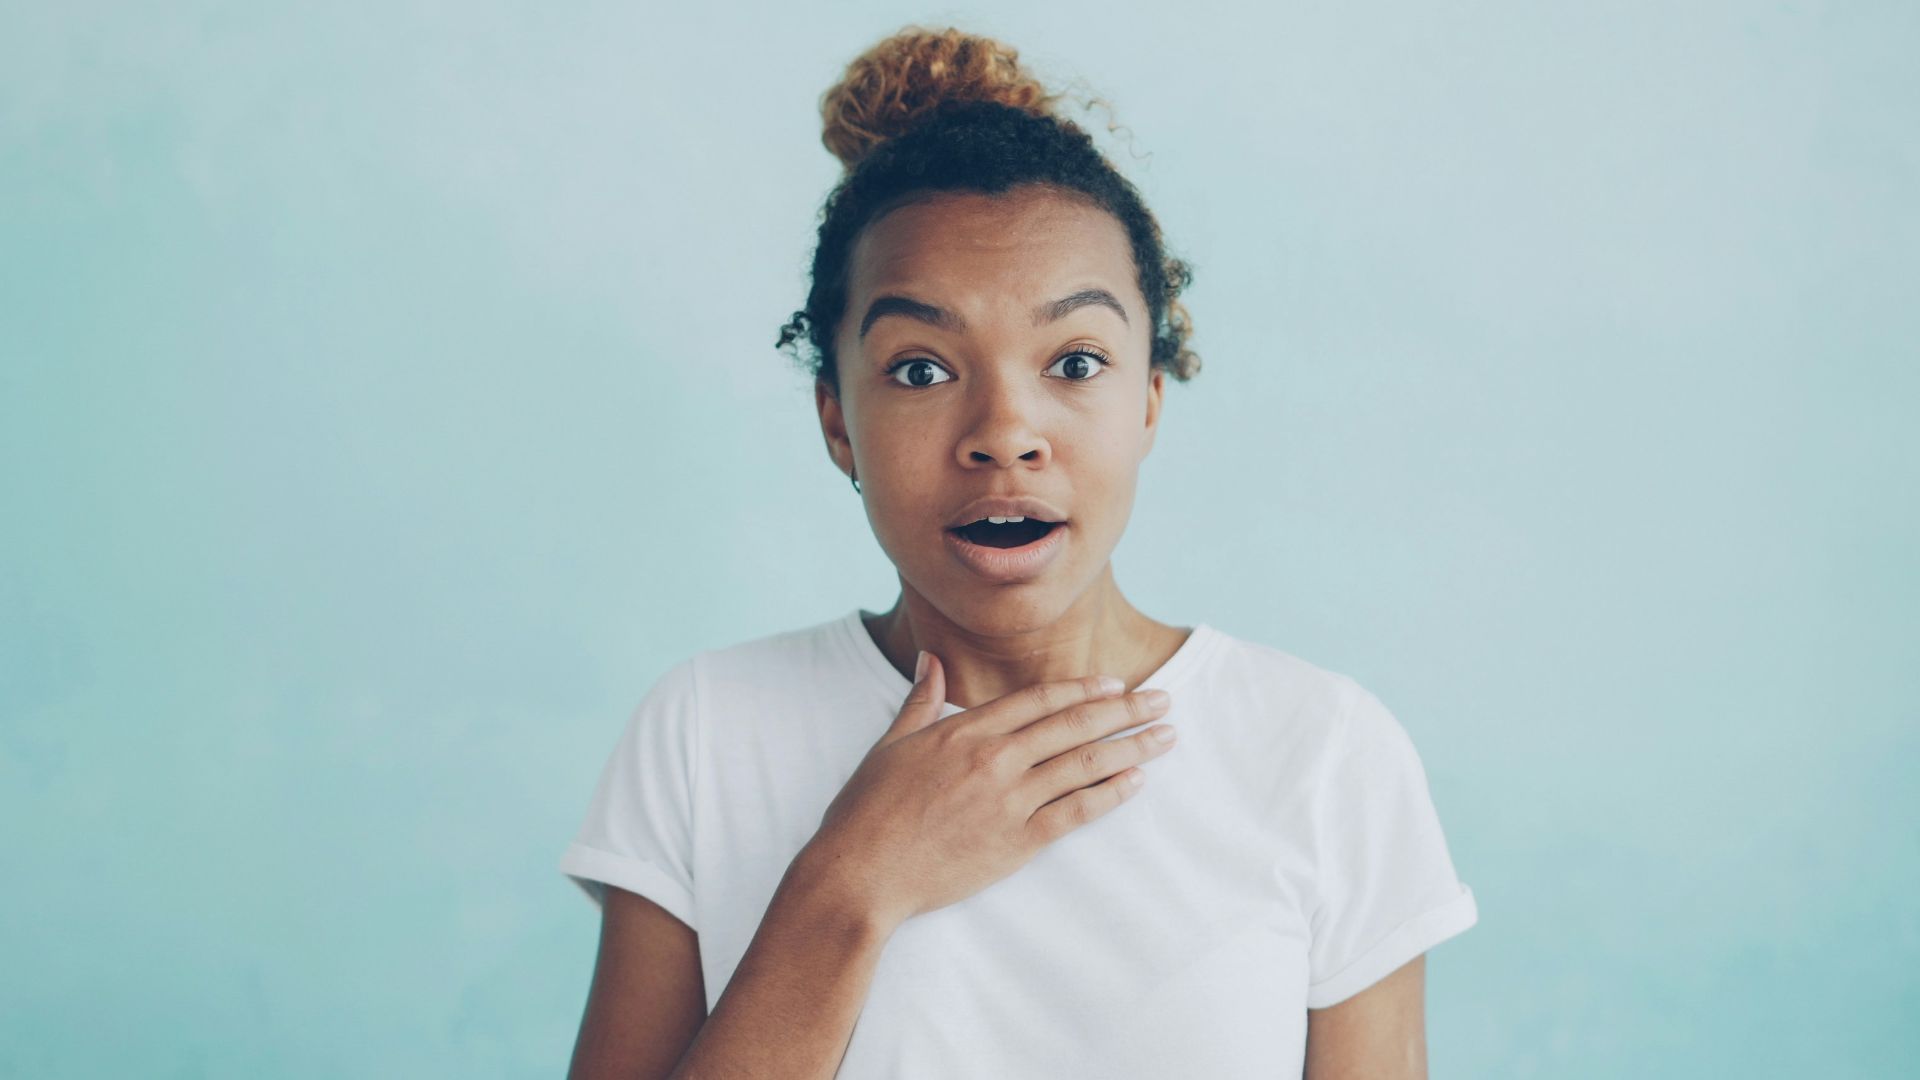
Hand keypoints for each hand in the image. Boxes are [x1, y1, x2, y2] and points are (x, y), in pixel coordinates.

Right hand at [803, 650, 1176, 928]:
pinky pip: (1075, 812)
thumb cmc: (866, 813)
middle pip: (1072, 725)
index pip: (1037, 700)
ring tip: (1166, 736)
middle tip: (1162, 699)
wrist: (859, 873)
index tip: (1114, 684)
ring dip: (1131, 747)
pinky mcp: (1016, 842)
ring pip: (1083, 764)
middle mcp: (993, 759)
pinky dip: (1110, 794)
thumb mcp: (889, 746)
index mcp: (963, 731)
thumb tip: (929, 660)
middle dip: (1124, 710)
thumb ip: (919, 701)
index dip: (1081, 689)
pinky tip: (1136, 782)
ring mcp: (1008, 800)